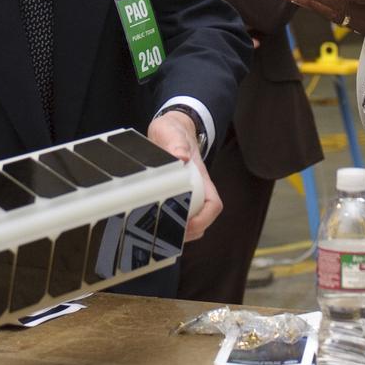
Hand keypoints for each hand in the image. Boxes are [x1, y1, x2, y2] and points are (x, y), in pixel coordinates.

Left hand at [148, 111, 222, 241]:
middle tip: (167, 235)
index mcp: (201, 178)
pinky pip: (175, 216)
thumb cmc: (174, 131)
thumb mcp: (172, 132)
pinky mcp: (173, 196)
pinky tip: (151, 227)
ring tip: (159, 235)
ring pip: (190, 222)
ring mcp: (186, 195)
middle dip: (188, 233)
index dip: (204, 219)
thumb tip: (181, 157)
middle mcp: (197, 190)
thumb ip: (176, 142)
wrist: (171, 128)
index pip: (213, 204)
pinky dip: (166, 225)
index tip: (188, 224)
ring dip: (178, 233)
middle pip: (202, 220)